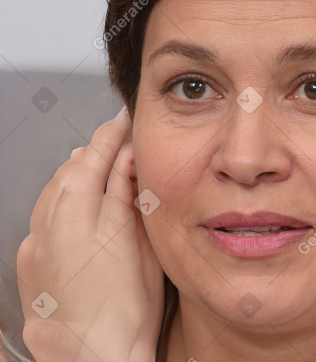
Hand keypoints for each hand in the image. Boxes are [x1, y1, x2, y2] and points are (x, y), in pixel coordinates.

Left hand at [17, 108, 163, 361]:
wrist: (95, 357)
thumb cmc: (128, 310)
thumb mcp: (142, 247)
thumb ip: (130, 198)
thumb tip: (129, 160)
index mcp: (87, 220)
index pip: (98, 160)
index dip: (112, 136)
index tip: (123, 120)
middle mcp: (55, 226)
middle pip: (72, 169)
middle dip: (94, 148)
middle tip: (115, 136)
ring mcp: (37, 242)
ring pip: (52, 188)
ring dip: (74, 168)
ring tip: (93, 158)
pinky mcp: (29, 258)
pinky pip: (40, 211)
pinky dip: (57, 193)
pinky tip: (70, 194)